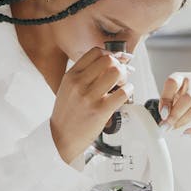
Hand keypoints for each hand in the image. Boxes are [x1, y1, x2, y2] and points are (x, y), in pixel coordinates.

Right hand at [50, 48, 133, 163]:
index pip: (95, 52)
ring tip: (121, 86)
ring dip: (124, 77)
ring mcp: (89, 97)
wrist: (60, 138)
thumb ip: (84, 75)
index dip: (109, 55)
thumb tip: (109, 62)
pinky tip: (125, 94)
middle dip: (119, 66)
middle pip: (108, 60)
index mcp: (71, 76)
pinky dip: (129, 90)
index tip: (113, 63)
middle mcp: (79, 83)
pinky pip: (123, 92)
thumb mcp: (68, 88)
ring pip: (116, 72)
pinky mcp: (100, 110)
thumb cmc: (67, 114)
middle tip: (119, 77)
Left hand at [159, 73, 190, 136]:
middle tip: (166, 127)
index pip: (173, 83)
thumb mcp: (173, 94)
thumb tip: (164, 119)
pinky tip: (187, 134)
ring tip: (174, 128)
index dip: (166, 99)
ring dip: (184, 121)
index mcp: (182, 78)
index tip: (163, 115)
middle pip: (188, 98)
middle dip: (175, 115)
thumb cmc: (185, 94)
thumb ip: (167, 103)